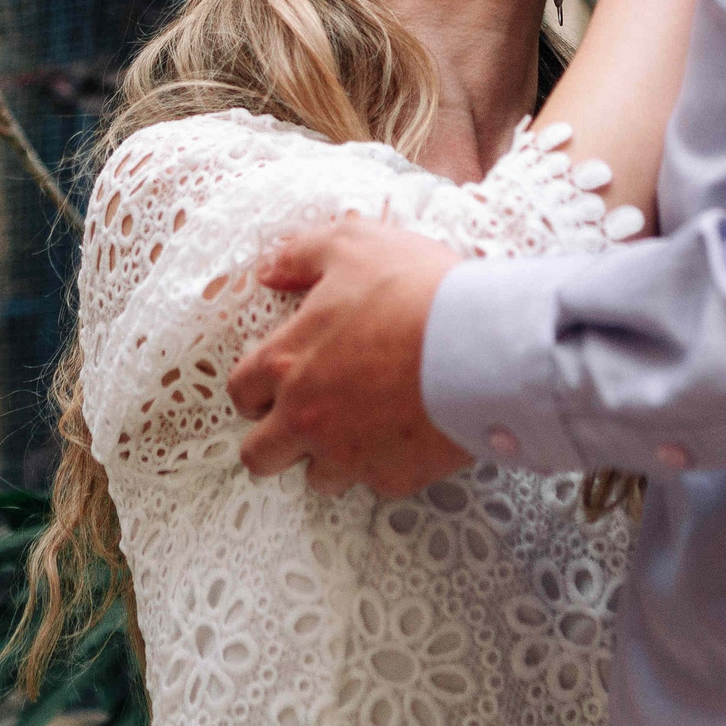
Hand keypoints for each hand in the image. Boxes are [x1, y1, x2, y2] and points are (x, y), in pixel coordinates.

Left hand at [229, 223, 470, 497]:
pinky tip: (406, 432)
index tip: (272, 384)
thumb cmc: (418, 291)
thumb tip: (269, 271)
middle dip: (272, 441)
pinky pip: (375, 481)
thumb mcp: (352, 245)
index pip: (241, 392)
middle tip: (300, 420)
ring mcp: (348, 453)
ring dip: (330, 456)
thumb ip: (300, 255)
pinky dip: (386, 462)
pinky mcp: (392, 476)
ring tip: (361, 426)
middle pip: (259, 455)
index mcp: (289, 362)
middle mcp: (307, 417)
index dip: (253, 388)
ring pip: (317, 477)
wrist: (484, 343)